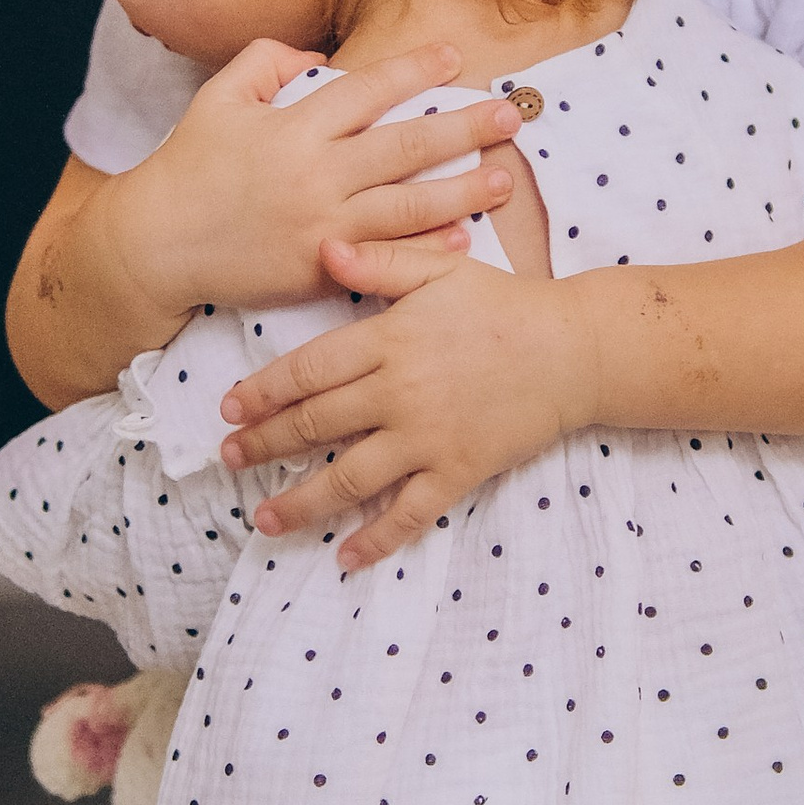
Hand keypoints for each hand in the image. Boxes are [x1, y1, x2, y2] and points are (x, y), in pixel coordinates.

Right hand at [106, 44, 527, 323]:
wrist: (157, 246)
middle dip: (463, 128)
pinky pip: (385, 257)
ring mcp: (322, 225)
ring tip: (503, 180)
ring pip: (406, 205)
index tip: (453, 56)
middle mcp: (315, 174)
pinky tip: (461, 239)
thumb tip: (316, 54)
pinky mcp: (320, 269)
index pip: (367, 89)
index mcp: (293, 127)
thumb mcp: (217, 99)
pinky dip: (425, 248)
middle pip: (405, 146)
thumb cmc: (188, 168)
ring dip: (461, 191)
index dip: (414, 69)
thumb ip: (264, 62)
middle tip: (511, 115)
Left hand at [222, 257, 598, 567]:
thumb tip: (323, 248)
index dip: (262, 393)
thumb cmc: (505, 303)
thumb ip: (381, 261)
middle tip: (229, 460)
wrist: (574, 350)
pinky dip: (377, 538)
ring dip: (301, 502)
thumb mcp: (441, 268)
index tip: (229, 410)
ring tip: (264, 518)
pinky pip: (410, 512)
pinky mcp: (459, 470)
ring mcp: (428, 436)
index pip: (307, 371)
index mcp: (389, 340)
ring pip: (350, 478)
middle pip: (316, 425)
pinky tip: (346, 556)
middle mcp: (400, 392)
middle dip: (265, 445)